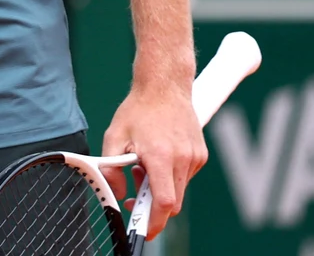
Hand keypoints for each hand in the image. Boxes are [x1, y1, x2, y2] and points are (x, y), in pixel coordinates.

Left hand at [101, 81, 207, 238]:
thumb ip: (112, 169)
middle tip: (135, 195)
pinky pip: (185, 178)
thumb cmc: (139, 109)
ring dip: (161, 188)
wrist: (165, 86)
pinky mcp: (201, 155)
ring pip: (179, 190)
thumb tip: (116, 195)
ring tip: (143, 165)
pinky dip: (171, 177)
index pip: (164, 202)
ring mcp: (195, 157)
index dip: (155, 221)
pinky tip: (157, 158)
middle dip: (153, 206)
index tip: (144, 229)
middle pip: (172, 202)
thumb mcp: (114, 137)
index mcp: (161, 155)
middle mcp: (182, 159)